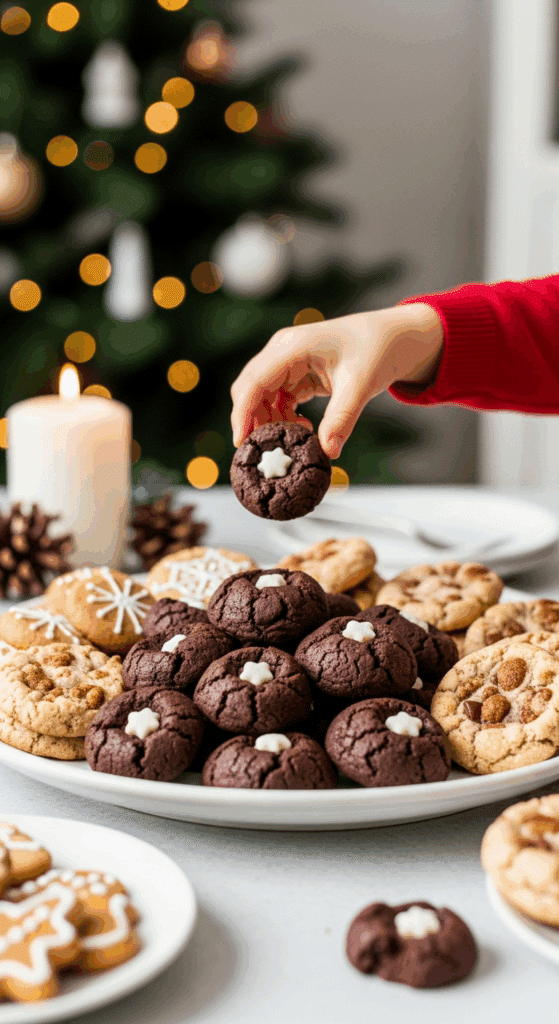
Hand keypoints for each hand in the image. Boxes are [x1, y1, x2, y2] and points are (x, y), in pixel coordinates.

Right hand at [230, 303, 443, 458]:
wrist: (392, 336)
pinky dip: (284, 418)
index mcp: (292, 347)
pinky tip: (305, 429)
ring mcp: (286, 361)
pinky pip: (277, 400)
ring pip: (262, 398)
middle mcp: (282, 351)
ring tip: (298, 439)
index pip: (254, 382)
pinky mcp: (294, 373)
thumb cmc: (377, 350)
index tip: (242, 443)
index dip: (242, 414)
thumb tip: (328, 452)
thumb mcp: (360, 385)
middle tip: (268, 452)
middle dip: (254, 422)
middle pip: (250, 390)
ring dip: (272, 422)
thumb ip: (341, 420)